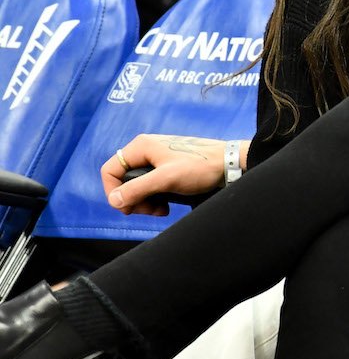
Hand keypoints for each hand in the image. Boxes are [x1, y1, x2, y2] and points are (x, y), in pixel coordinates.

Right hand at [100, 135, 238, 215]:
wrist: (229, 164)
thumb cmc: (201, 167)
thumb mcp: (166, 179)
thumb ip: (137, 189)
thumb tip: (114, 200)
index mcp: (141, 146)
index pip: (110, 170)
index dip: (113, 192)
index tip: (127, 208)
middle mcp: (146, 150)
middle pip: (123, 180)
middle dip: (132, 199)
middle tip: (148, 211)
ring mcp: (157, 159)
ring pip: (137, 185)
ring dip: (144, 201)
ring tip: (160, 210)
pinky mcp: (167, 168)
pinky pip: (151, 185)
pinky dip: (154, 198)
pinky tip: (166, 206)